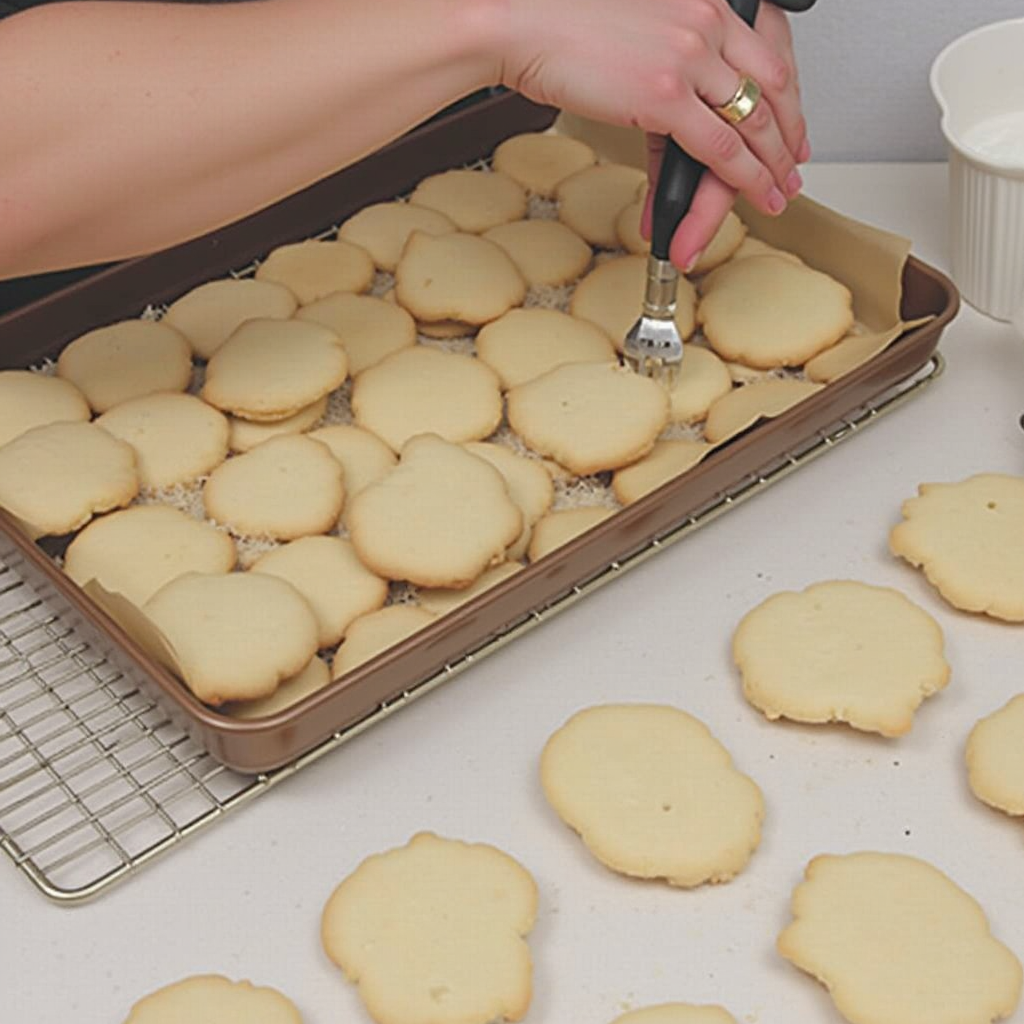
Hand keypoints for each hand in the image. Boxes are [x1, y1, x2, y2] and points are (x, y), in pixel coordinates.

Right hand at [500, 0, 807, 267]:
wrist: (525, 22)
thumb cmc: (565, 26)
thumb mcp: (637, 36)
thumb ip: (670, 69)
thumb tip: (677, 116)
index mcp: (704, 4)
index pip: (765, 56)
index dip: (786, 99)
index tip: (790, 125)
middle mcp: (707, 24)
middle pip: (771, 90)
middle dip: (787, 137)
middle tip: (792, 167)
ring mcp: (690, 59)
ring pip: (753, 123)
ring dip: (771, 165)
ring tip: (777, 192)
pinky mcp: (667, 96)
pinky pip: (720, 148)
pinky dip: (742, 178)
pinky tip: (754, 193)